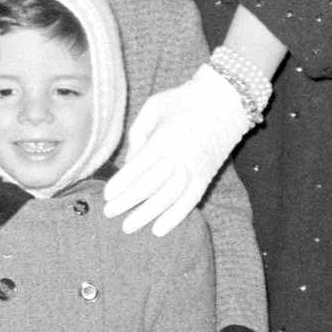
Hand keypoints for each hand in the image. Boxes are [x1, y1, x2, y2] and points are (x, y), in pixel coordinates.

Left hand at [103, 65, 249, 236]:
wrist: (225, 101)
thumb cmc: (182, 101)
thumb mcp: (155, 106)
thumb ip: (138, 133)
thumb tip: (128, 162)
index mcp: (166, 137)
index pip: (139, 166)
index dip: (122, 183)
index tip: (106, 195)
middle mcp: (181, 156)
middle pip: (151, 185)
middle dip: (128, 202)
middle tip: (108, 213)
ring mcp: (195, 169)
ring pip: (169, 198)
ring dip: (147, 215)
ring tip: (128, 227)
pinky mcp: (206, 177)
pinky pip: (190, 202)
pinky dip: (175, 217)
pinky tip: (159, 230)